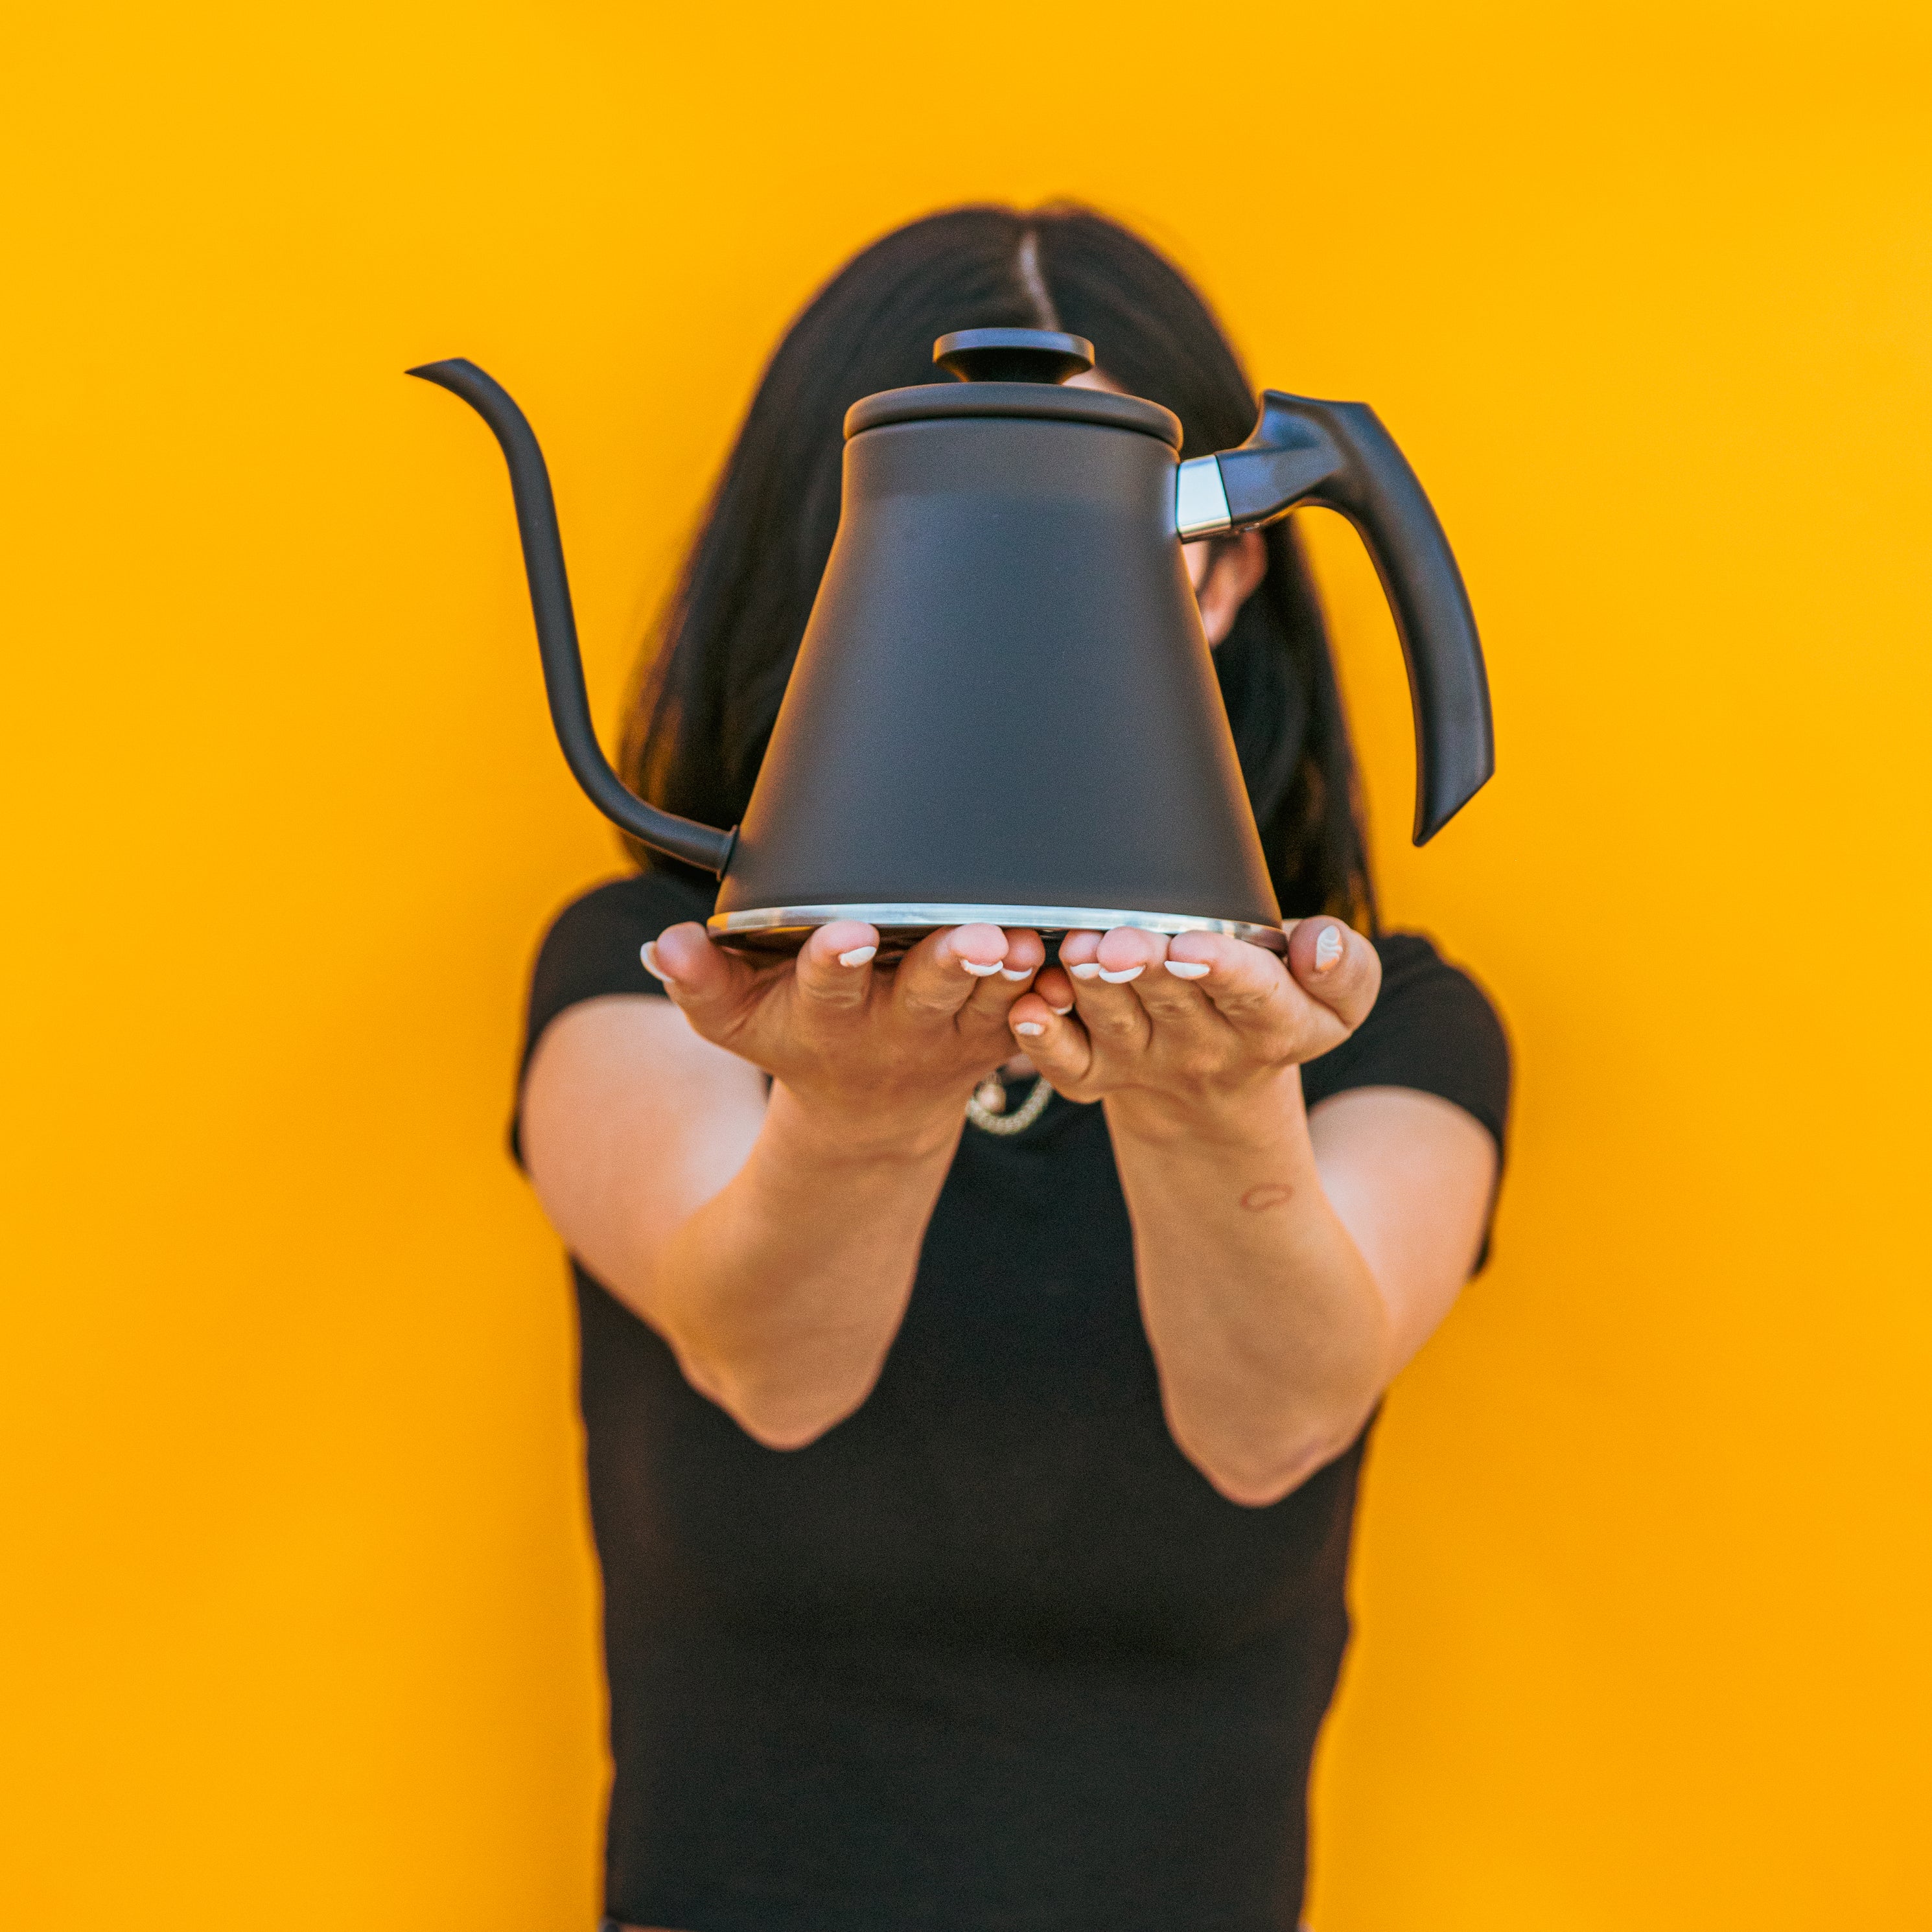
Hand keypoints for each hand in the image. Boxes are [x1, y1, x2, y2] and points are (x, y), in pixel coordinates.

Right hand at [645, 920, 1046, 1144]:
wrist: (870, 1110)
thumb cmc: (801, 1039)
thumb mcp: (737, 1021)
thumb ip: (700, 981)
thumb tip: (665, 944)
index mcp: (830, 1017)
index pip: (827, 984)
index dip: (833, 960)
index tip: (844, 931)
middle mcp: (898, 1027)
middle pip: (927, 989)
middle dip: (948, 960)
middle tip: (973, 933)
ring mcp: (957, 1033)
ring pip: (993, 997)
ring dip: (1016, 972)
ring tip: (1029, 940)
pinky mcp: (1003, 1033)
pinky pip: (1040, 1010)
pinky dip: (1061, 988)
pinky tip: (1078, 951)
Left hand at [1009, 918, 1380, 1131]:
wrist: (1219, 1088)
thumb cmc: (1275, 1011)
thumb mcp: (1335, 1004)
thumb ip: (1345, 970)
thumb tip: (1322, 942)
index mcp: (1273, 1022)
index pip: (1251, 993)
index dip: (1221, 968)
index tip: (1194, 945)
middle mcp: (1204, 1046)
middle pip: (1171, 1000)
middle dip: (1143, 966)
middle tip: (1120, 938)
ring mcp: (1144, 1061)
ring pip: (1114, 1023)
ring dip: (1091, 989)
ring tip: (1078, 952)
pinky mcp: (1095, 1074)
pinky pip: (1065, 1066)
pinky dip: (1042, 1039)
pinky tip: (1028, 1006)